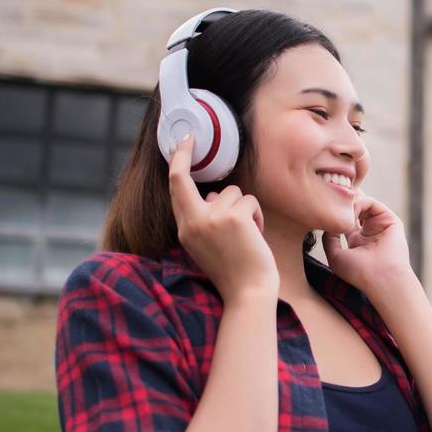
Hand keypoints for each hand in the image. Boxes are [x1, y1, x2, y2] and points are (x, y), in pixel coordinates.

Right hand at [167, 134, 278, 302]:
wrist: (248, 293)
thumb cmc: (234, 271)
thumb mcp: (206, 246)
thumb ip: (203, 220)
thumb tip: (212, 195)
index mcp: (185, 230)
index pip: (174, 190)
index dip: (176, 164)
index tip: (180, 145)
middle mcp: (192, 222)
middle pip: (183, 179)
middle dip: (184, 154)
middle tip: (188, 138)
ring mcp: (211, 219)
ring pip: (231, 192)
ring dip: (244, 208)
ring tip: (246, 234)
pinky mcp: (233, 218)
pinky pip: (249, 200)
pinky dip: (257, 215)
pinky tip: (255, 235)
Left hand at [321, 190, 413, 295]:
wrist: (381, 278)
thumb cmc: (358, 273)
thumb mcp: (335, 257)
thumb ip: (329, 239)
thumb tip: (326, 223)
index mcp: (357, 241)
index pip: (346, 219)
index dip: (335, 211)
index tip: (322, 205)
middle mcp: (370, 231)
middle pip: (355, 208)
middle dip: (343, 201)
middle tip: (330, 194)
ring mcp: (380, 225)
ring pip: (362, 204)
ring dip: (349, 203)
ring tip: (341, 208)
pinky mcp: (390, 220)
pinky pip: (372, 203)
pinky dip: (360, 202)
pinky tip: (351, 210)